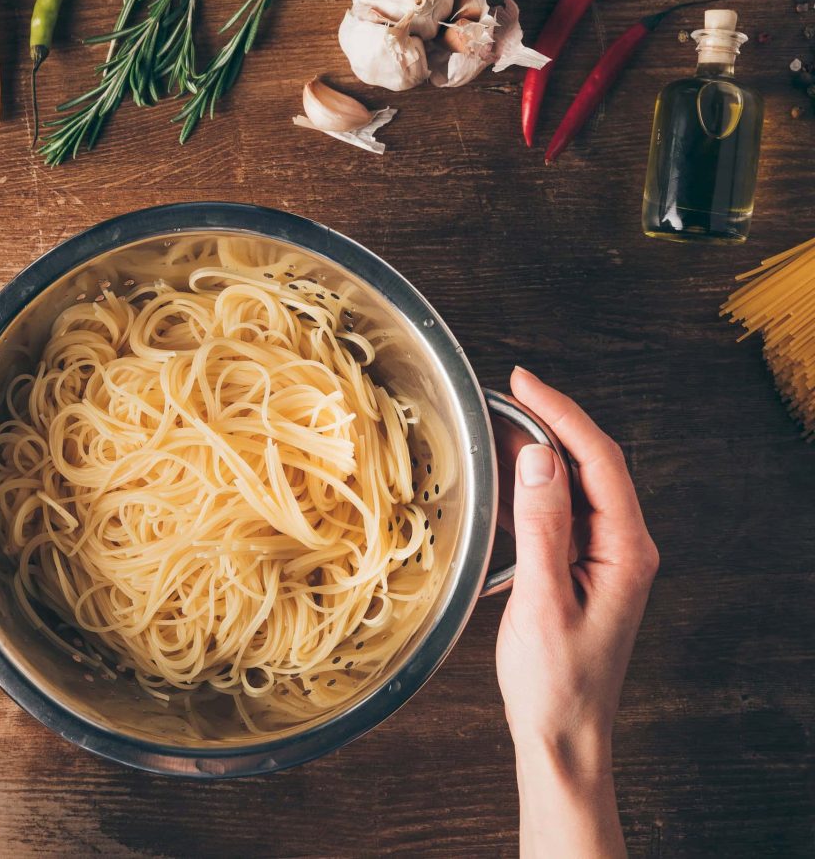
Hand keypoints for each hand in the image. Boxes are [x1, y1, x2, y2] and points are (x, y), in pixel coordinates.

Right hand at [497, 367, 657, 858]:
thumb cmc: (556, 681)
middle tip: (500, 396)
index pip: (598, 461)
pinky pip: (554, 514)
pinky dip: (524, 491)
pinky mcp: (577, 568)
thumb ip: (543, 526)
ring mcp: (600, 557)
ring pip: (570, 486)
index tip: (523, 382)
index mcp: (626, 550)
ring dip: (533, 456)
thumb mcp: (543, 600)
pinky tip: (495, 485)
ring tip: (491, 432)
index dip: (561, 413)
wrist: (562, 734)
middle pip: (589, 465)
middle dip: (547, 423)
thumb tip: (539, 458)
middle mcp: (621, 546)